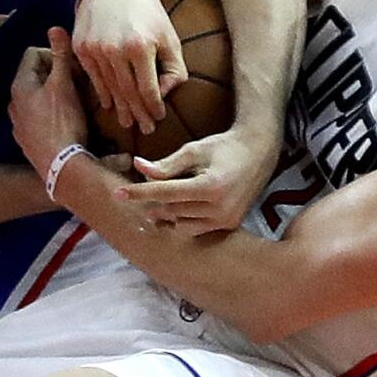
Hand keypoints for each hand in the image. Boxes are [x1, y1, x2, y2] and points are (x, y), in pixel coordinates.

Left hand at [9, 27, 88, 178]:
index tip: (72, 66)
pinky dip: (50, 113)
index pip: (33, 53)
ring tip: (75, 102)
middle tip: (77, 82)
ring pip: (37, 97)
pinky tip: (65, 122)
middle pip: (36, 75)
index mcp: (20, 85)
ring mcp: (19, 123)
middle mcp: (13, 102)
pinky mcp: (27, 140)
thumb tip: (55, 27)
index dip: (54, 54)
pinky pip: (38, 117)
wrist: (60, 167)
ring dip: (54, 94)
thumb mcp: (64, 85)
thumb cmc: (63, 122)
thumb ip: (60, 56)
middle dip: (56, 75)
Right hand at [72, 0, 187, 134]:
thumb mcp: (169, 37)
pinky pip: (93, 77)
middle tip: (145, 130)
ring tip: (128, 123)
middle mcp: (115, 49)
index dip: (154, 107)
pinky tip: (110, 104)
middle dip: (138, 114)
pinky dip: (102, 93)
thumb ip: (174, 68)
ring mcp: (95, 48)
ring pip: (109, 88)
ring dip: (120, 108)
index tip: (159, 118)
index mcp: (140, 47)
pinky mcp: (81, 46)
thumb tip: (165, 94)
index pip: (148, 89)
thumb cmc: (149, 12)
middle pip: (128, 93)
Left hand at [113, 129, 279, 235]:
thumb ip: (166, 164)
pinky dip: (182, 219)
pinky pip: (194, 229)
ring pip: (179, 223)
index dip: (139, 192)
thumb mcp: (194, 150)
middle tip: (142, 187)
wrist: (259, 153)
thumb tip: (138, 167)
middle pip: (170, 209)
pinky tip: (179, 205)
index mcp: (210, 186)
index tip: (117, 193)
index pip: (164, 193)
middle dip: (152, 199)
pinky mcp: (229, 226)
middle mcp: (219, 208)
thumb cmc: (224, 147)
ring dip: (166, 211)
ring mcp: (225, 221)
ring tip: (163, 195)